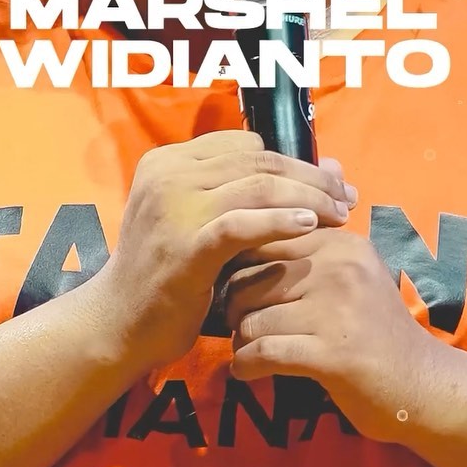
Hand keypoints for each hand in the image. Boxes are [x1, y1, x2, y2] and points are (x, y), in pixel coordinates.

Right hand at [104, 132, 354, 371]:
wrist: (118, 321)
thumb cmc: (167, 272)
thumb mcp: (198, 221)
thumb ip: (246, 193)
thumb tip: (327, 167)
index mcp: (169, 161)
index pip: (246, 145)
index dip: (294, 160)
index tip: (329, 182)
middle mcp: (169, 175)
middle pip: (259, 161)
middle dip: (311, 177)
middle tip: (347, 195)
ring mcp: (174, 208)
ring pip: (258, 187)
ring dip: (308, 199)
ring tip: (338, 214)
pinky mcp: (185, 246)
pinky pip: (243, 224)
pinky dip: (282, 221)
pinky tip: (309, 227)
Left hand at [225, 225, 436, 441]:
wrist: (422, 384)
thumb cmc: (376, 331)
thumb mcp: (351, 277)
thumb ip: (309, 256)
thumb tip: (244, 245)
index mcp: (342, 244)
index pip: (266, 239)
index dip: (240, 267)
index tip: (240, 292)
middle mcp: (340, 269)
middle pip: (251, 279)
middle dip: (234, 306)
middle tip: (238, 325)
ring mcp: (336, 311)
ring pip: (252, 318)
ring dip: (241, 340)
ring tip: (246, 350)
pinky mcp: (331, 355)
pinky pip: (264, 352)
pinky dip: (246, 365)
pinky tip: (247, 371)